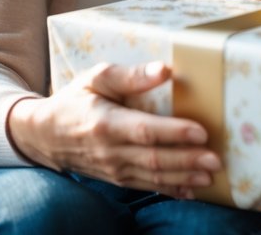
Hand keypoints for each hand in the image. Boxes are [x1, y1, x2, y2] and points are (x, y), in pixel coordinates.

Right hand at [7, 61, 219, 196]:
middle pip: (154, 158)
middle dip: (187, 161)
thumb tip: (164, 70)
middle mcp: (110, 150)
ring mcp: (114, 169)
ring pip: (153, 176)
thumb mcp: (96, 78)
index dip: (174, 133)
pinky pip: (146, 187)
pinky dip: (169, 190)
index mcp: (106, 123)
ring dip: (184, 178)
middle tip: (216, 160)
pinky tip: (190, 191)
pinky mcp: (117, 178)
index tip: (201, 132)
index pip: (145, 130)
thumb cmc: (76, 100)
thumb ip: (130, 75)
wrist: (45, 135)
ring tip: (210, 176)